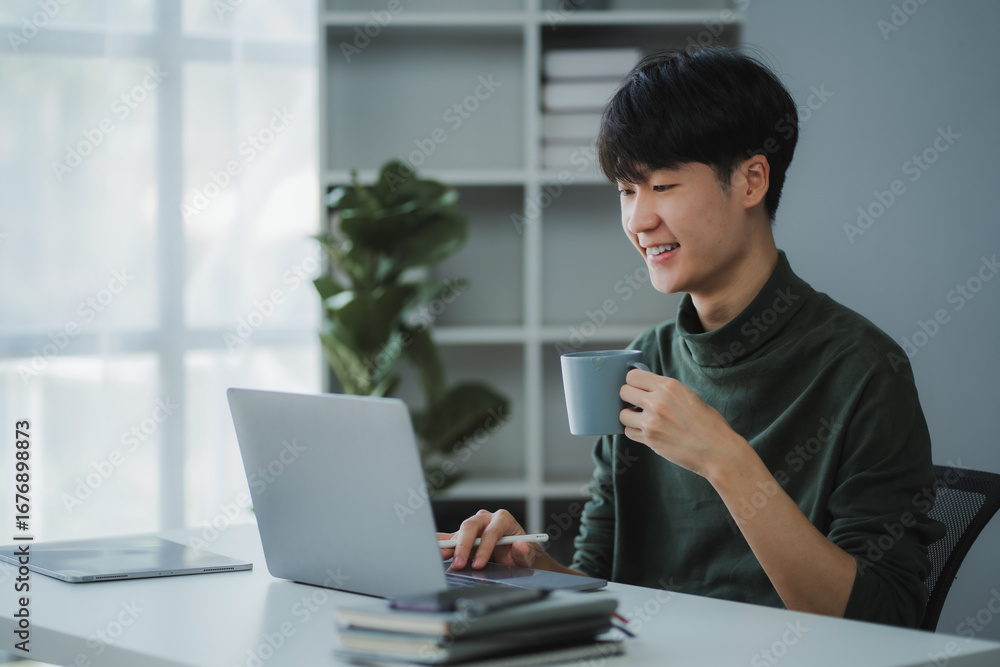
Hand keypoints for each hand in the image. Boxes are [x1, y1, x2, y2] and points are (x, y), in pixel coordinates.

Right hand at [437, 509, 538, 569]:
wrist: (516, 556)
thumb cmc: (521, 553)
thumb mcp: (528, 555)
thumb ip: (525, 552)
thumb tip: (520, 545)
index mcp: (503, 519)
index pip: (491, 531)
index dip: (484, 548)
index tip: (479, 564)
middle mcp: (487, 519)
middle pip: (471, 527)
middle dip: (463, 546)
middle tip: (458, 564)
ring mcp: (475, 526)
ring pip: (459, 532)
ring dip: (450, 545)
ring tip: (442, 557)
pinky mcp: (465, 535)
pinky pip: (452, 536)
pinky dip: (442, 541)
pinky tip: (434, 547)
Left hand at [618, 368, 748, 479]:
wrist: (718, 451)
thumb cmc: (710, 424)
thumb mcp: (690, 396)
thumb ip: (667, 391)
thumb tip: (648, 388)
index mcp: (669, 386)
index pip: (633, 376)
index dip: (634, 382)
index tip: (638, 387)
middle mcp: (657, 401)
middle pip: (624, 391)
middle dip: (629, 397)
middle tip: (637, 403)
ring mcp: (651, 421)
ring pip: (622, 413)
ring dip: (630, 416)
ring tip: (642, 419)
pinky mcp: (649, 439)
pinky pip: (628, 431)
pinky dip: (634, 431)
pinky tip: (646, 431)